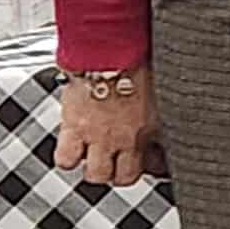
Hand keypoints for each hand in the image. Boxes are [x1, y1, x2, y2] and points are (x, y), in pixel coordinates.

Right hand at [55, 67, 165, 185]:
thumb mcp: (159, 92)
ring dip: (95, 168)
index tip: (142, 162)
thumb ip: (160, 115)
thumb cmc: (136, 63)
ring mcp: (98, 135)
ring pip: (95, 175)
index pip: (154, 165)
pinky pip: (66, 159)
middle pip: (123, 178)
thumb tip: (164, 128)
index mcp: (149, 128)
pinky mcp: (73, 127)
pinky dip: (68, 158)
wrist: (108, 50)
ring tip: (95, 157)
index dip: (147, 168)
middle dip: (119, 173)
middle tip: (116, 162)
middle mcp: (125, 137)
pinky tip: (74, 148)